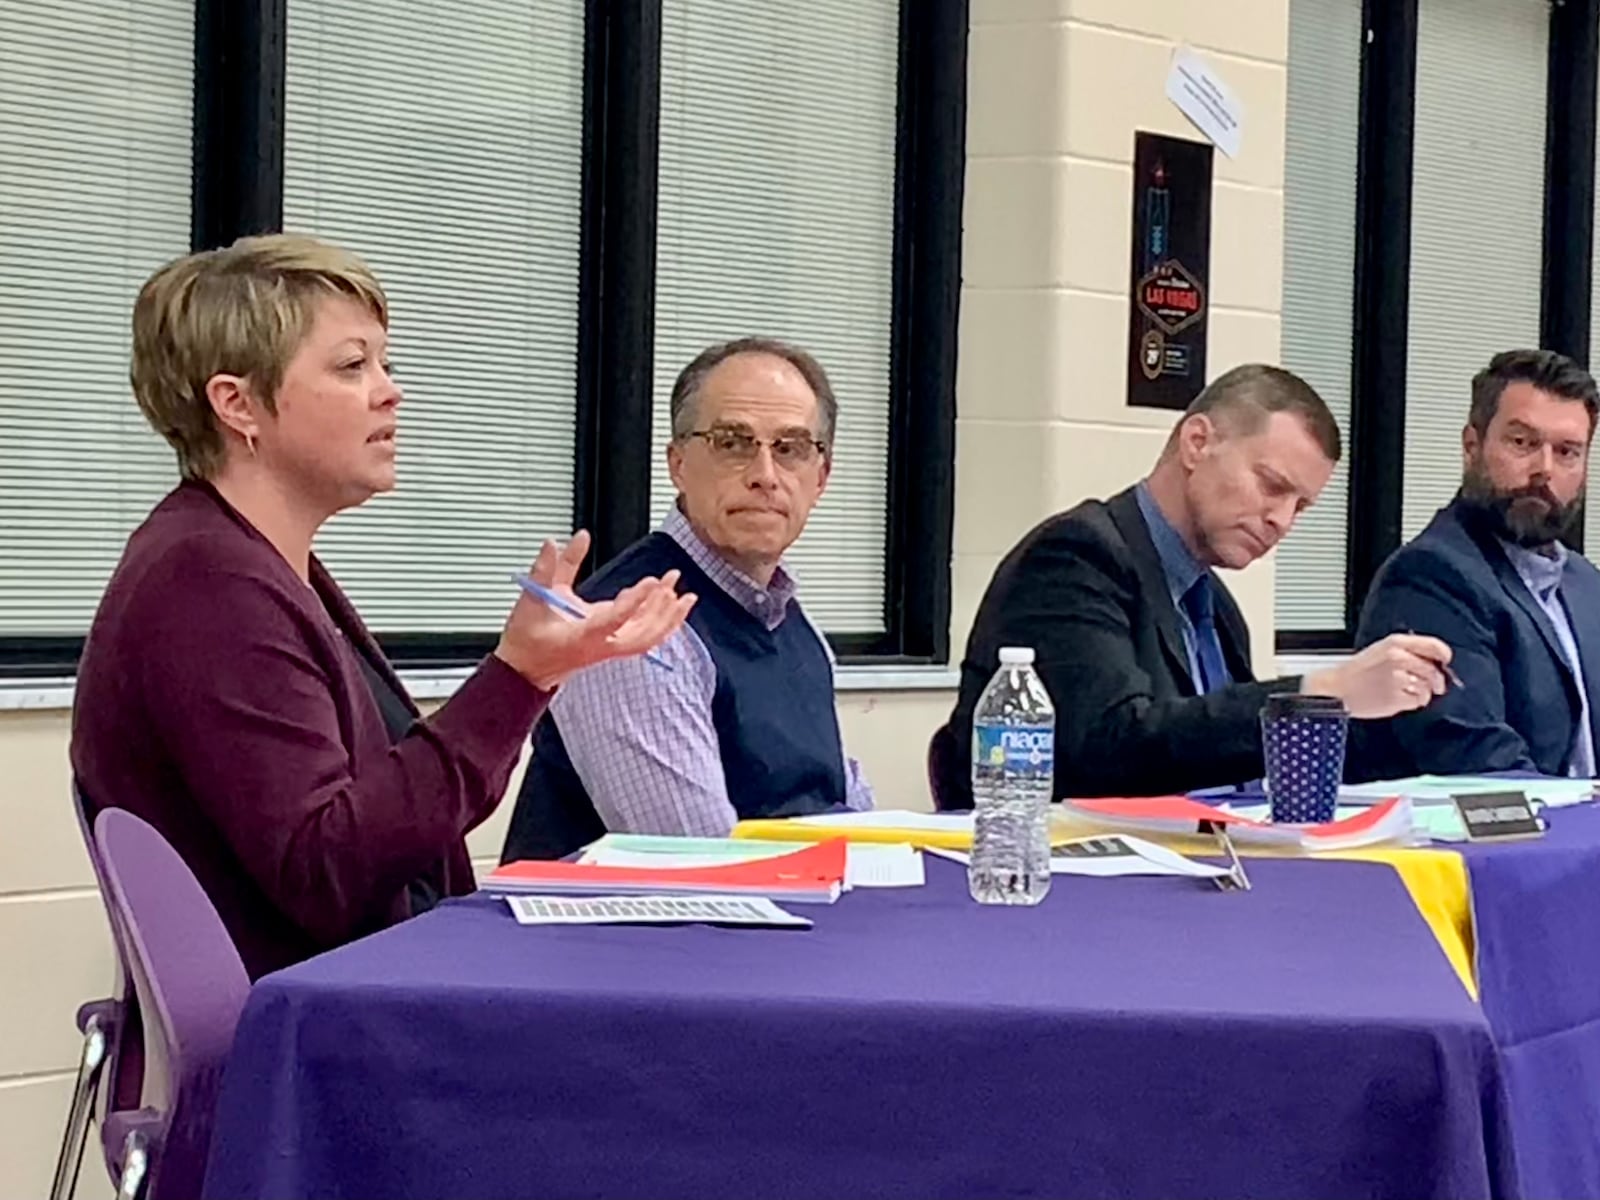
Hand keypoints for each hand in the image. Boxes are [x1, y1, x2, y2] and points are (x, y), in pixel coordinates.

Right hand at [493, 530, 696, 690]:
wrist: (526, 670)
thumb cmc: (529, 641)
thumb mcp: (531, 600)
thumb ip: (545, 569)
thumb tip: (555, 544)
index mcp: (583, 637)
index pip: (615, 620)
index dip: (635, 602)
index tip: (651, 583)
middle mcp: (602, 645)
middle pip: (644, 635)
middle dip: (663, 610)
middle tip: (673, 582)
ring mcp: (610, 647)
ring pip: (649, 638)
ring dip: (668, 617)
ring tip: (683, 594)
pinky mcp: (613, 644)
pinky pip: (645, 636)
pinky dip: (660, 621)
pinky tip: (668, 604)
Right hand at [1302, 633, 1453, 718]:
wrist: (1337, 688)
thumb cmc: (1358, 671)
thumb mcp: (1382, 651)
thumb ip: (1409, 652)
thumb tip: (1437, 661)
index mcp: (1396, 643)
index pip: (1435, 647)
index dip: (1445, 657)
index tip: (1445, 663)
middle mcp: (1398, 658)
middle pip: (1434, 671)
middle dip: (1437, 681)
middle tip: (1434, 686)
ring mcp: (1397, 678)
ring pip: (1427, 688)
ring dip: (1423, 693)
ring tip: (1409, 692)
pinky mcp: (1395, 697)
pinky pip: (1417, 701)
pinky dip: (1413, 702)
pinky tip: (1400, 698)